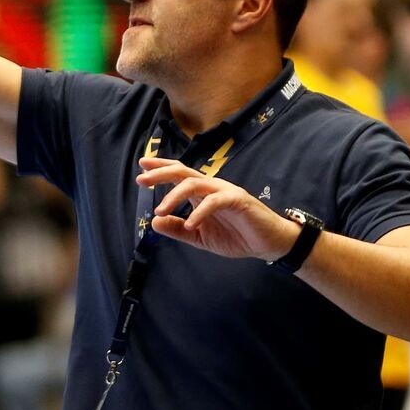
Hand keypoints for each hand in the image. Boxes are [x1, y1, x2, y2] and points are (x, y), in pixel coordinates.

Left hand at [134, 157, 297, 261]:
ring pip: (195, 183)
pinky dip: (200, 212)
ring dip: (175, 196)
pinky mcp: (238, 200)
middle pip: (183, 172)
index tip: (141, 166)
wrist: (268, 244)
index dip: (160, 169)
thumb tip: (155, 222)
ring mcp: (225, 191)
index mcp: (202, 193)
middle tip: (142, 179)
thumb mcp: (201, 237)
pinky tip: (190, 224)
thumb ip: (178, 229)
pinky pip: (215, 201)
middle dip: (161, 173)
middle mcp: (211, 187)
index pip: (178, 174)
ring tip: (161, 210)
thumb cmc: (237, 236)